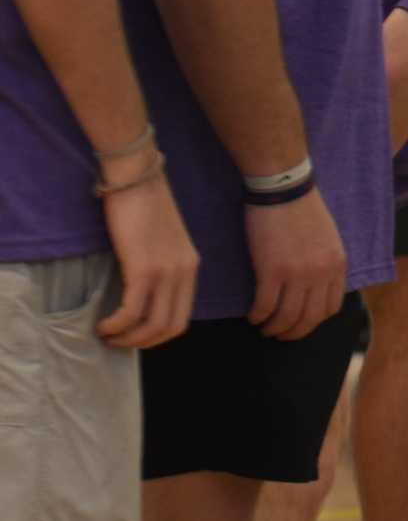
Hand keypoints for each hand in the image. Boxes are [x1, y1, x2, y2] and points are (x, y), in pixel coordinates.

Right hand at [97, 174, 198, 349]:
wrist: (137, 178)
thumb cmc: (143, 206)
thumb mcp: (162, 242)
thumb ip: (159, 266)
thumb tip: (141, 293)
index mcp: (191, 268)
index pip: (183, 317)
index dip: (158, 335)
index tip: (135, 336)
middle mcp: (184, 273)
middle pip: (170, 327)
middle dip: (143, 343)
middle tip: (118, 342)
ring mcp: (166, 272)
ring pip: (152, 325)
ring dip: (128, 339)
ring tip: (107, 336)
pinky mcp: (144, 268)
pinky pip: (132, 311)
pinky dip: (117, 325)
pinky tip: (102, 325)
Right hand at [245, 188, 348, 339]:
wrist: (284, 188)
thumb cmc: (302, 208)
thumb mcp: (328, 238)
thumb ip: (326, 262)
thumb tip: (317, 285)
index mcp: (338, 265)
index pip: (331, 307)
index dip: (314, 321)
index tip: (301, 324)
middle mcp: (321, 273)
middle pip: (310, 318)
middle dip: (294, 332)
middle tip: (280, 335)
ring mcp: (298, 274)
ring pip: (287, 317)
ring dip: (274, 328)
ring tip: (264, 328)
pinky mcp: (272, 271)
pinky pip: (265, 305)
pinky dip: (258, 316)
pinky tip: (252, 316)